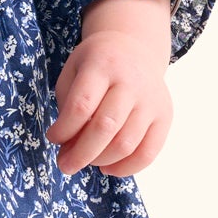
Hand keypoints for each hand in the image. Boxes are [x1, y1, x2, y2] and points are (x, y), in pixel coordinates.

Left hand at [47, 0, 172, 177]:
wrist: (134, 48)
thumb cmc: (97, 65)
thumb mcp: (74, 72)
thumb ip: (68, 107)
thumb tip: (69, 148)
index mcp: (102, 65)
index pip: (82, 105)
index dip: (64, 129)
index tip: (53, 138)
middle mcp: (131, 81)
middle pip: (105, 127)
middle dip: (80, 153)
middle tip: (65, 165)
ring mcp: (151, 100)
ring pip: (126, 144)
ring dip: (100, 161)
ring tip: (86, 161)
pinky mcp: (165, 116)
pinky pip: (148, 153)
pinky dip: (126, 168)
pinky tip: (107, 168)